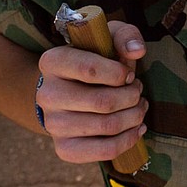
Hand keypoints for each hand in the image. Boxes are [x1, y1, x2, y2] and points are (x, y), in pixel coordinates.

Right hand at [36, 20, 147, 163]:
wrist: (65, 93)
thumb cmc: (91, 62)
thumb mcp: (104, 39)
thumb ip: (123, 36)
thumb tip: (136, 51)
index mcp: (52, 62)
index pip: (88, 70)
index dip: (119, 73)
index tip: (129, 74)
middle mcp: (47, 95)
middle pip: (103, 102)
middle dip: (132, 96)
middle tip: (137, 91)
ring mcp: (53, 124)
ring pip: (108, 126)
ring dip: (135, 116)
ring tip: (139, 106)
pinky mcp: (64, 148)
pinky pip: (105, 151)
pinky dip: (129, 139)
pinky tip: (137, 128)